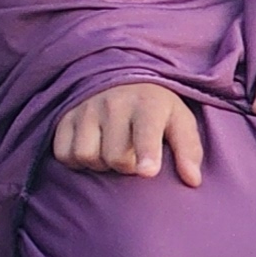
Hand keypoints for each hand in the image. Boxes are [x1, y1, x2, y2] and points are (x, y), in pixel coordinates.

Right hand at [52, 83, 201, 184]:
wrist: (120, 76)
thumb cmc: (155, 108)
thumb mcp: (180, 121)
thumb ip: (188, 150)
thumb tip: (193, 180)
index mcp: (148, 104)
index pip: (146, 130)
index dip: (146, 152)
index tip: (148, 171)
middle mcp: (114, 103)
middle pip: (115, 156)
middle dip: (125, 166)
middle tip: (132, 157)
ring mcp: (86, 108)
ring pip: (86, 155)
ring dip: (99, 164)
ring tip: (110, 153)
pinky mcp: (65, 115)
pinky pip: (63, 152)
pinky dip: (75, 159)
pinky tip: (91, 150)